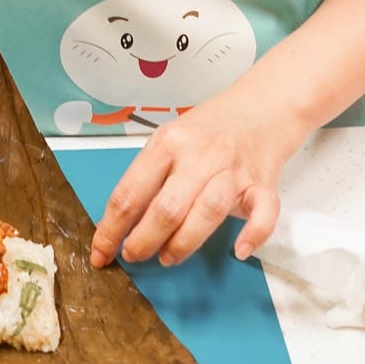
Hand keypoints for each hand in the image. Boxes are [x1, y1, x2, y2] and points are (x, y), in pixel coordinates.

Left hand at [89, 87, 304, 267]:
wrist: (262, 106)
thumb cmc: (210, 129)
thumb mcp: (170, 138)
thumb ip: (150, 175)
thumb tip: (118, 221)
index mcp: (168, 143)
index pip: (131, 191)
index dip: (111, 228)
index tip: (101, 251)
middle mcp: (199, 156)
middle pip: (166, 208)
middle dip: (143, 241)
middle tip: (133, 256)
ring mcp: (232, 170)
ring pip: (206, 213)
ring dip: (183, 243)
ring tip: (168, 257)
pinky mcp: (262, 183)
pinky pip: (263, 213)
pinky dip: (253, 234)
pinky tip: (239, 249)